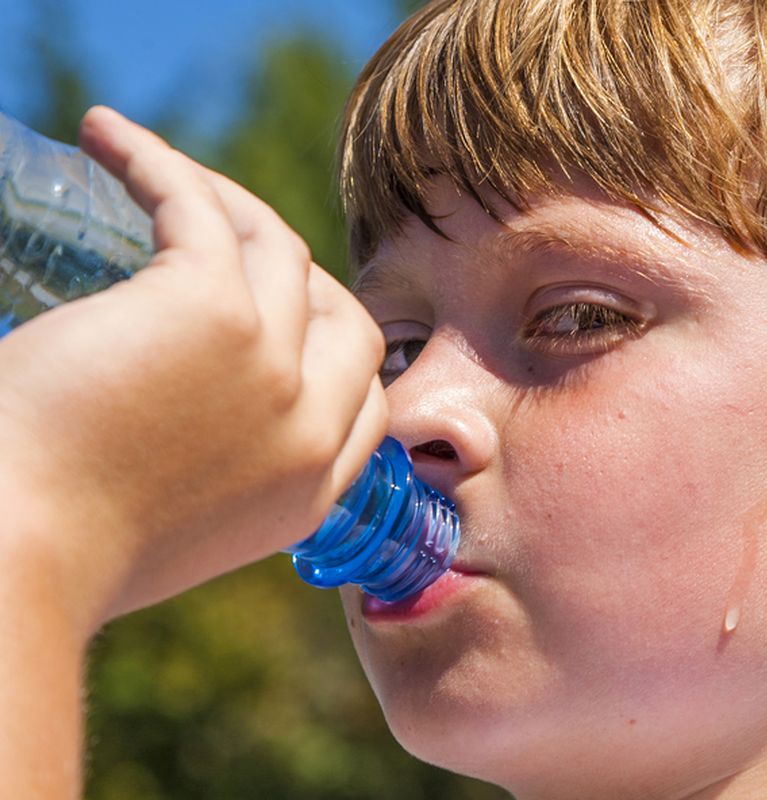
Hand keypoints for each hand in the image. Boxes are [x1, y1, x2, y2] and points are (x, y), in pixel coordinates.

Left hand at [0, 107, 387, 633]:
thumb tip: (180, 412)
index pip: (365, 401)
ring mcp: (274, 367)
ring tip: (141, 168)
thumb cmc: (54, 550)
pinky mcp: (214, 309)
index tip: (272, 316)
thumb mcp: (175, 526)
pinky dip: (154, 161)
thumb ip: (212, 473)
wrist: (16, 557)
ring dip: (219, 196)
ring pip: (278, 247)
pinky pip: (199, 207)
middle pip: (348, 319)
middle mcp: (309, 429)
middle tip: (217, 243)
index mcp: (305, 493)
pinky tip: (103, 136)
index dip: (329, 349)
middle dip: (296, 276)